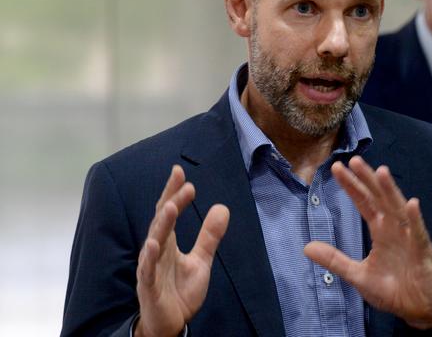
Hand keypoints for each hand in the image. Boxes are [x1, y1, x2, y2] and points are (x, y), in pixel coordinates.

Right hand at [135, 165, 229, 336]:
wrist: (170, 324)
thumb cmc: (180, 292)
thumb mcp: (201, 261)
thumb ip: (209, 236)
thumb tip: (222, 207)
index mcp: (168, 242)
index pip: (169, 211)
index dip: (173, 192)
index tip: (180, 171)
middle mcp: (156, 250)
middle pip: (162, 220)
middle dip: (170, 199)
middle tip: (181, 181)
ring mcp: (150, 267)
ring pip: (154, 240)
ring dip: (162, 223)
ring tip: (170, 205)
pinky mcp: (149, 286)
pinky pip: (147, 270)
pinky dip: (149, 257)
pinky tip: (153, 243)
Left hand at [304, 156, 431, 328]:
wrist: (414, 309)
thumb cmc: (390, 288)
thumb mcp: (357, 275)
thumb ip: (335, 260)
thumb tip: (306, 247)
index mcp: (380, 230)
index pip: (363, 202)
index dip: (351, 186)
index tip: (337, 167)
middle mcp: (394, 227)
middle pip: (379, 198)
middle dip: (367, 179)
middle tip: (354, 160)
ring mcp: (409, 236)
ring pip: (398, 208)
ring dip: (390, 190)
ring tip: (381, 171)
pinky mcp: (422, 251)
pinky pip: (418, 233)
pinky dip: (414, 219)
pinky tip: (411, 204)